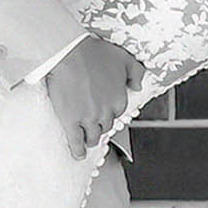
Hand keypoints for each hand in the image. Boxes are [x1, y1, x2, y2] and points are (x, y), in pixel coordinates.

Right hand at [45, 35, 144, 159]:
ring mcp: (88, 118)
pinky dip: (78, 150)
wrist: (69, 53)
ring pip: (93, 136)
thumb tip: (138, 87)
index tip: (105, 112)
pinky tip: (78, 154)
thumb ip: (136, 73)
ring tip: (88, 140)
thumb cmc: (94, 53)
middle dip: (100, 125)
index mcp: (119, 98)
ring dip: (91, 139)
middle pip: (105, 126)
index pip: (117, 113)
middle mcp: (106, 112)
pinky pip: (76, 141)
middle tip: (94, 124)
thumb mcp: (123, 58)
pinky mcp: (71, 121)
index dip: (110, 112)